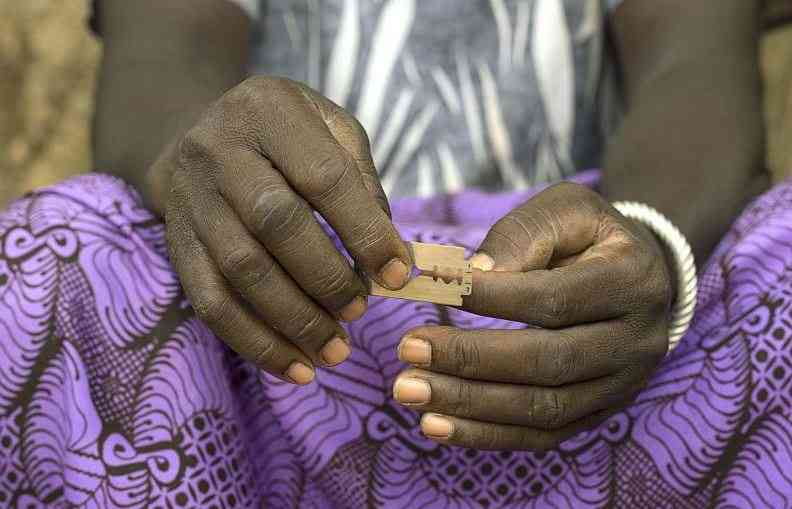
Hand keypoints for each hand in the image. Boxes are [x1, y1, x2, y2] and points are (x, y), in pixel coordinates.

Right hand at [153, 77, 412, 384]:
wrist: (199, 133)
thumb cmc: (284, 134)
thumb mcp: (329, 129)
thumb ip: (362, 182)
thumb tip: (393, 256)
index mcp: (269, 111)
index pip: (323, 176)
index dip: (364, 230)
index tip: (399, 274)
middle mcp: (220, 151)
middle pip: (274, 223)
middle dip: (325, 277)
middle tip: (361, 311)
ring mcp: (191, 200)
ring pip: (240, 270)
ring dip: (294, 320)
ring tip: (335, 351)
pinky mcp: (177, 244)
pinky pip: (210, 302)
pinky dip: (255, 343)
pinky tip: (295, 368)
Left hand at [393, 182, 672, 449]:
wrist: (642, 277)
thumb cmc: (589, 236)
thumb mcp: (564, 211)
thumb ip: (521, 235)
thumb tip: (472, 274)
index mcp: (631, 280)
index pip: (552, 299)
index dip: (489, 297)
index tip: (428, 286)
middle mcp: (636, 340)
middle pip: (547, 361)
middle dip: (470, 358)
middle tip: (407, 350)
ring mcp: (622, 385)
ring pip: (543, 408)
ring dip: (469, 405)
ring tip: (409, 391)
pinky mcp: (601, 413)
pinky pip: (543, 435)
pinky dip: (487, 434)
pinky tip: (436, 426)